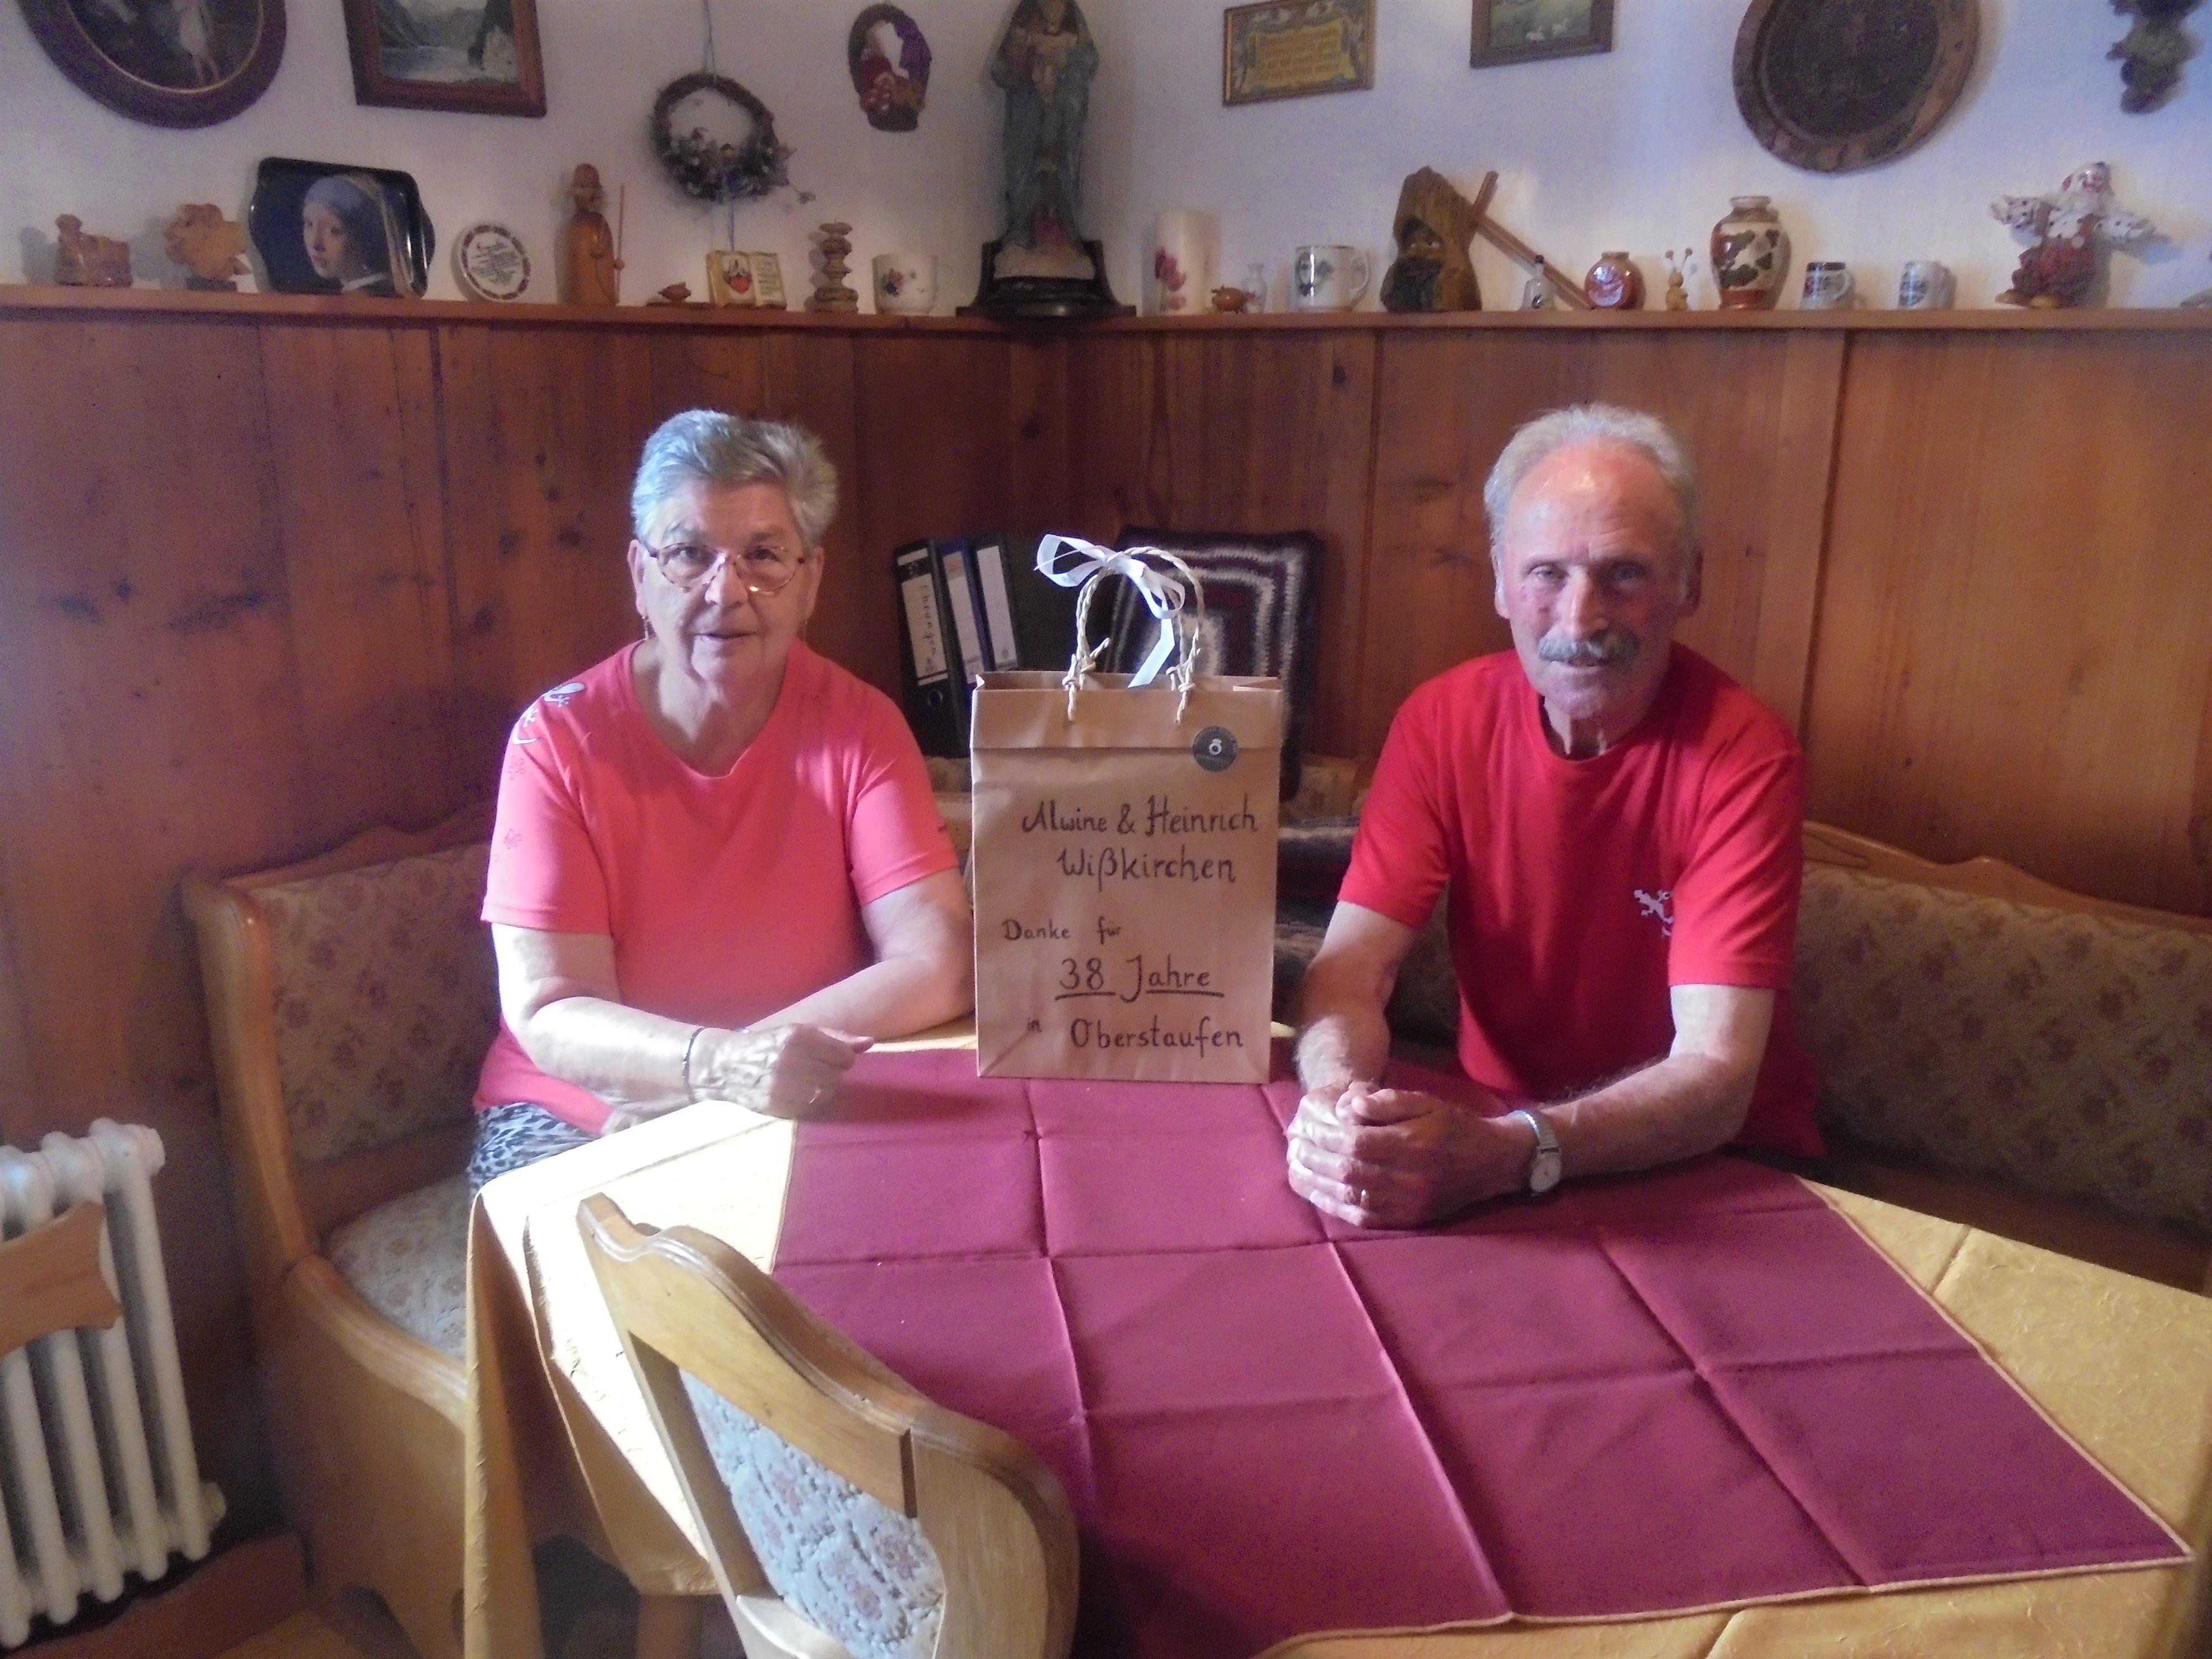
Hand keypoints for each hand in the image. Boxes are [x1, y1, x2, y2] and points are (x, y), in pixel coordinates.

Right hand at [700, 1024, 871, 1117]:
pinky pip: (811, 1109)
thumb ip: (837, 1037)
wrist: (727, 1065)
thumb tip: (870, 1043)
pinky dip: (809, 1103)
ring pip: (826, 1094)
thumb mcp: (801, 1032)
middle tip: (813, 1069)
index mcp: (799, 1037)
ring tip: (804, 1081)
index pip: (845, 1057)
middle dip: (830, 1074)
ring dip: (821, 1089)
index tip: (827, 1057)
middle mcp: (792, 1059)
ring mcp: (783, 1085)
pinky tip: (796, 1093)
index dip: (840, 1058)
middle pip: (837, 1077)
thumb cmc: (770, 1044)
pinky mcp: (777, 1105)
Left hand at [1285, 1081, 1529, 1228]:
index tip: (1302, 1124)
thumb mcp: (1423, 1100)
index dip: (1323, 1134)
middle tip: (1292, 1144)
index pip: (1354, 1142)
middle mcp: (1410, 1178)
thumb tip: (1346, 1107)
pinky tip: (1315, 1191)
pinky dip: (1333, 1204)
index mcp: (1413, 1144)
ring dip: (1315, 1182)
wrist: (1492, 1161)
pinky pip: (1362, 1218)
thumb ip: (1384, 1102)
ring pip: (1349, 1197)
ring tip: (1293, 1165)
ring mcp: (1408, 1204)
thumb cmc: (1453, 1124)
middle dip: (1312, 1156)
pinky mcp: (1407, 1220)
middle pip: (1346, 1170)